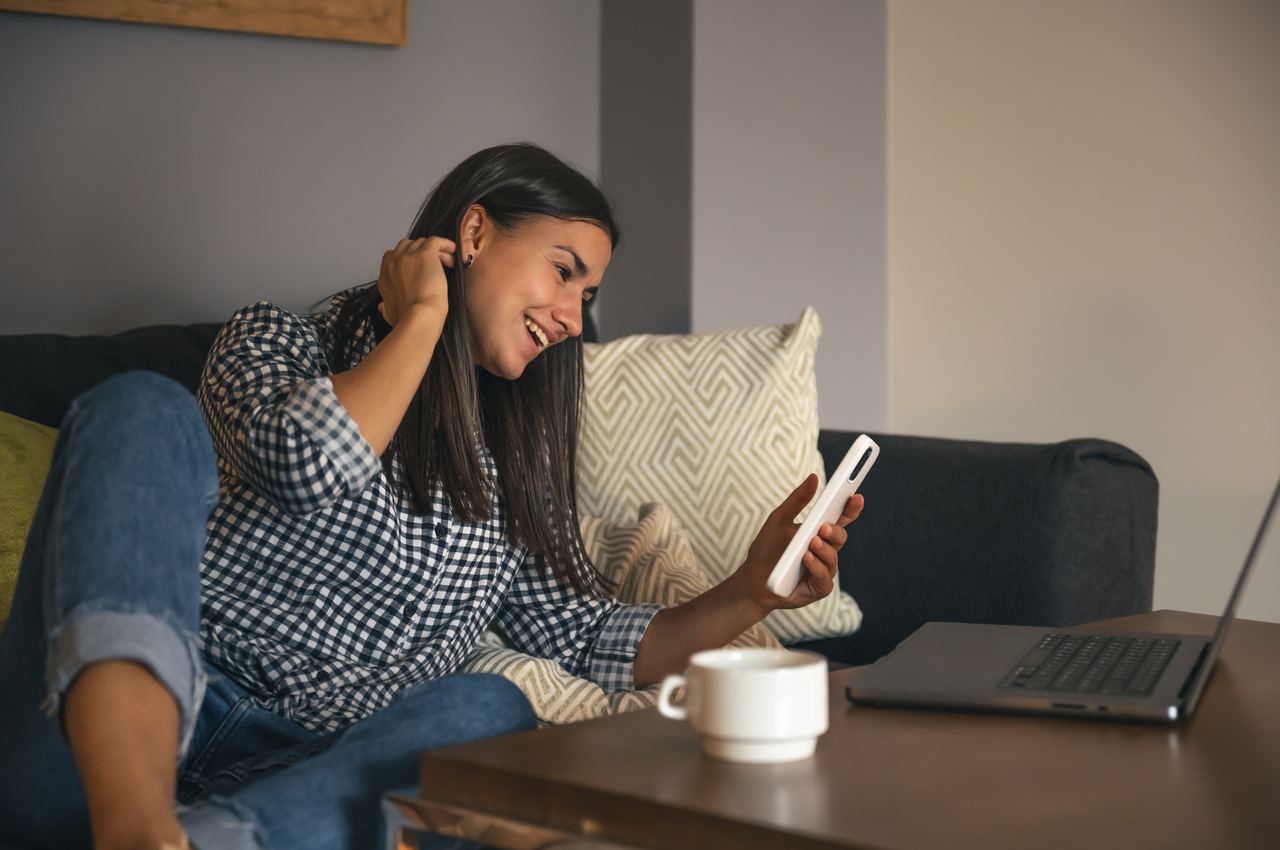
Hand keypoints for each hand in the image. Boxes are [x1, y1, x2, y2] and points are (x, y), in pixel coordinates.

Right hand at [377, 236, 456, 327]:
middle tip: (434, 265)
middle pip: (406, 246)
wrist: (419, 318)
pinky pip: (435, 241)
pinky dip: (444, 244)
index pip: (393, 257)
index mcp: (385, 276)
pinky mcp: (425, 255)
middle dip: (420, 252)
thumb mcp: (390, 314)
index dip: (407, 259)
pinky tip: (452, 250)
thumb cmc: (408, 320)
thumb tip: (381, 307)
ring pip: (421, 243)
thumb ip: (386, 307)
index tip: (418, 268)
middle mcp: (393, 263)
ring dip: (434, 251)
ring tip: (447, 263)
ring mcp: (407, 257)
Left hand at [731, 473, 864, 615]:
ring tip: (811, 543)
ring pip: (833, 557)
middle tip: (822, 526)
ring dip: (823, 549)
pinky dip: (816, 567)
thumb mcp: (779, 519)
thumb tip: (814, 477)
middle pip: (840, 536)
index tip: (856, 496)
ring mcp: (824, 569)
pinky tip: (806, 559)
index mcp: (818, 532)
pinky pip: (825, 577)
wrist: (752, 580)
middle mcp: (825, 550)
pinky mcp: (819, 588)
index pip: (840, 518)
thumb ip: (797, 499)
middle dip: (834, 530)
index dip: (851, 508)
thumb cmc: (767, 549)